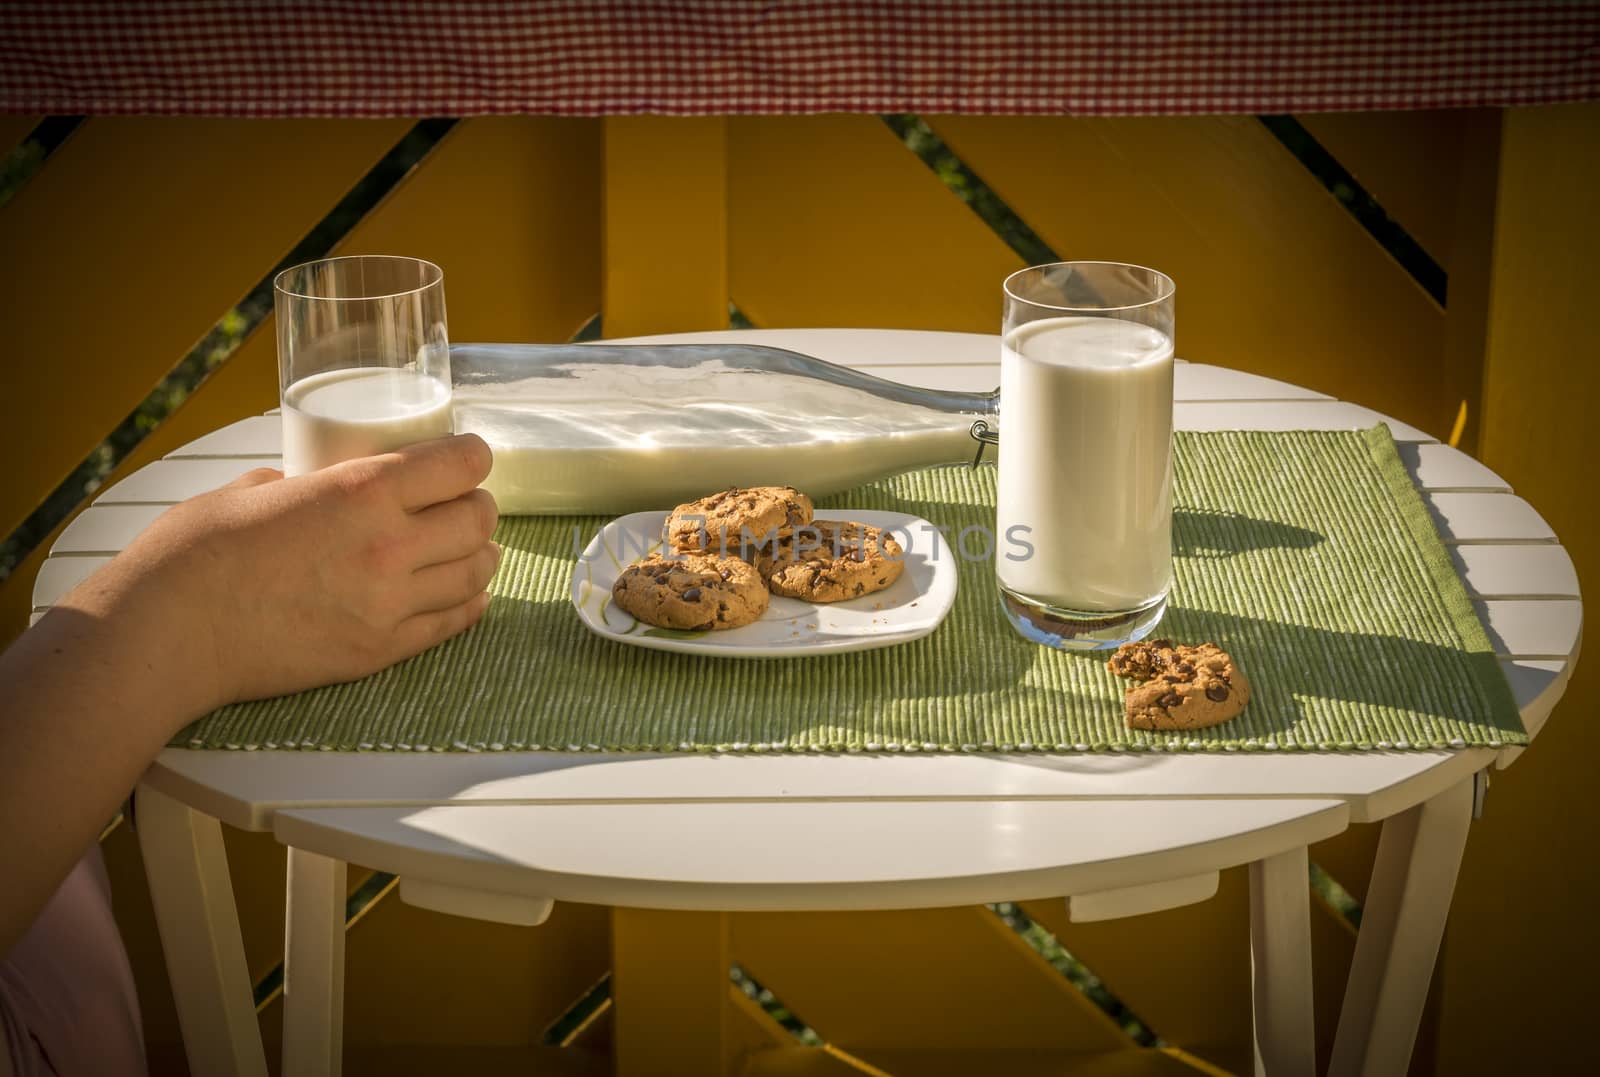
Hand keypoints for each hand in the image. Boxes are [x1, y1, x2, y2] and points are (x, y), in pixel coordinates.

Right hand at [112, 433, 499, 711]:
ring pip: (475, 573)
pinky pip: (451, 623)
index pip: (462, 465)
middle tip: (466, 504)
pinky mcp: (380, 651)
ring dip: (481, 555)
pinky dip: (470, 604)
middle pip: (478, 519)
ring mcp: (389, 604)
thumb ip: (298, 484)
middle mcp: (388, 545)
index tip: (469, 458)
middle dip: (478, 506)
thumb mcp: (252, 489)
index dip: (473, 457)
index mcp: (361, 491)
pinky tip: (469, 593)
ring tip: (473, 548)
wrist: (170, 633)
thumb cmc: (196, 553)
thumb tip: (305, 485)